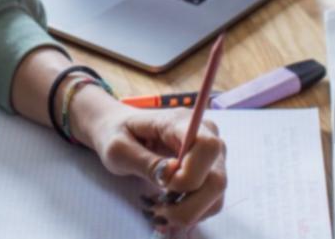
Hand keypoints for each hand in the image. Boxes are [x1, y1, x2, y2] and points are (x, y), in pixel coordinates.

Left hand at [72, 90, 226, 232]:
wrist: (121, 131)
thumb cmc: (118, 134)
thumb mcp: (119, 148)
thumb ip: (144, 162)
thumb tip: (172, 175)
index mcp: (181, 121)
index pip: (207, 147)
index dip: (191, 174)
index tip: (163, 185)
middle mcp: (205, 135)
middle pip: (217, 178)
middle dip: (188, 203)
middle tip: (157, 208)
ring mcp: (211, 155)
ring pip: (216, 195)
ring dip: (187, 211)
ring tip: (158, 208)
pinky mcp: (209, 172)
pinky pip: (211, 201)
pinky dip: (190, 212)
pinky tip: (168, 208)